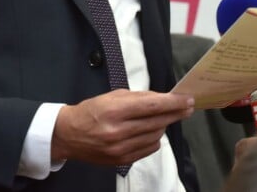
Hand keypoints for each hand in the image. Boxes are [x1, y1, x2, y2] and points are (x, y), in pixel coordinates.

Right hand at [51, 89, 193, 164]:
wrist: (69, 135)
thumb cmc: (90, 111)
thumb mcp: (111, 96)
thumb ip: (136, 98)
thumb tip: (161, 99)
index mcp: (114, 110)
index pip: (151, 106)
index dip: (172, 103)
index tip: (187, 99)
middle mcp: (118, 131)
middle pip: (156, 122)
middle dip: (175, 113)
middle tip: (187, 106)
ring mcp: (121, 149)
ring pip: (155, 136)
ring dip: (164, 125)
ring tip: (167, 116)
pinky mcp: (123, 161)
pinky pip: (149, 148)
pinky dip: (155, 138)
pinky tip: (154, 130)